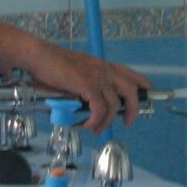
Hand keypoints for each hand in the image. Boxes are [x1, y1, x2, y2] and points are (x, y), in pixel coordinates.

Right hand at [23, 43, 151, 134]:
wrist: (39, 56)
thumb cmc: (51, 63)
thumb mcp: (75, 70)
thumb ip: (85, 82)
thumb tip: (86, 102)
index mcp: (101, 65)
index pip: (129, 73)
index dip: (141, 83)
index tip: (146, 92)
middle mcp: (103, 70)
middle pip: (131, 90)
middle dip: (133, 108)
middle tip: (128, 122)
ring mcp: (97, 77)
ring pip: (115, 104)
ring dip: (107, 121)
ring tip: (97, 130)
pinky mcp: (87, 86)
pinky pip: (99, 109)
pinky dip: (95, 120)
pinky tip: (87, 125)